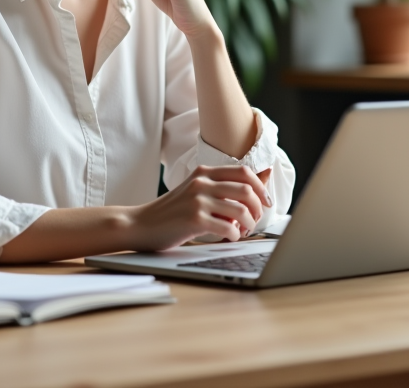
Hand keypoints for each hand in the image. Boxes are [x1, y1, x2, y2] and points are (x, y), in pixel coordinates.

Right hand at [125, 165, 271, 250]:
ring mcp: (197, 200)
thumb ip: (224, 187)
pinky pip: (228, 227)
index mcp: (204, 172)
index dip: (261, 187)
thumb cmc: (172, 211)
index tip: (266, 202)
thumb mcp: (197, 191)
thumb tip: (264, 177)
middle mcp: (202, 182)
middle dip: (258, 208)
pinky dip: (234, 235)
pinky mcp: (194, 219)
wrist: (141, 224)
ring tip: (242, 231)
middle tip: (254, 220)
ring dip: (249, 224)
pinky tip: (228, 237)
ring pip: (241, 209)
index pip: (244, 171)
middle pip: (247, 190)